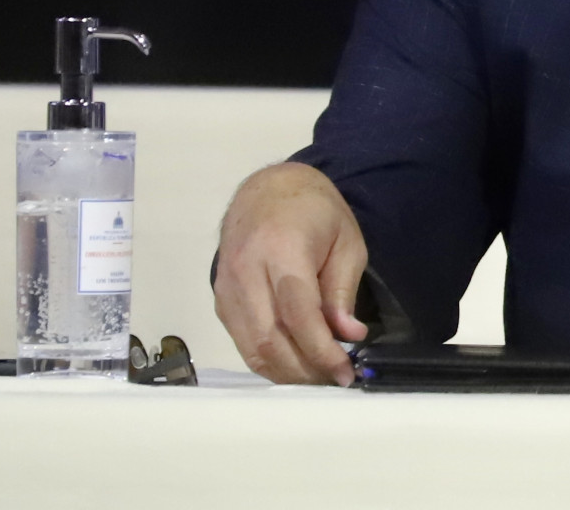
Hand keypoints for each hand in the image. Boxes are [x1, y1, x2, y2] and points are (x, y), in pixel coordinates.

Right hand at [214, 162, 368, 385]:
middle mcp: (246, 271)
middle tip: (335, 380)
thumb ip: (342, 290)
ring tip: (318, 377)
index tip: (345, 372)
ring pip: (251, 348)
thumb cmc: (313, 211)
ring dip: (286, 373)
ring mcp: (226, 287)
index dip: (321, 350)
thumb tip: (349, 334)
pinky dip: (268, 361)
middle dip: (305, 370)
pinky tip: (294, 364)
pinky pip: (242, 342)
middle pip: (270, 339)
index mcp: (280, 249)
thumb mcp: (345, 241)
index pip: (297, 314)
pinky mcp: (220, 301)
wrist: (267, 190)